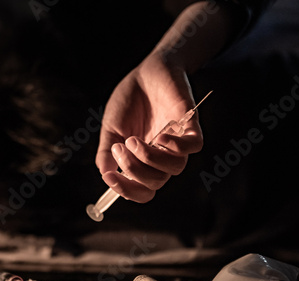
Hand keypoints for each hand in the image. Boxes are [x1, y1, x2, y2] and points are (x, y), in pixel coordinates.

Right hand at [95, 52, 202, 202]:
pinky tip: (160, 136)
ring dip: (150, 159)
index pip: (141, 190)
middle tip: (121, 147)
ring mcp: (177, 142)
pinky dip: (176, 146)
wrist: (146, 72)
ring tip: (134, 140)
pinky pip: (193, 147)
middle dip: (134, 170)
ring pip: (174, 169)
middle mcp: (162, 156)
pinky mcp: (190, 125)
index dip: (126, 190)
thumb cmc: (130, 100)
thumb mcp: (111, 128)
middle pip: (156, 183)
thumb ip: (107, 152)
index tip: (110, 177)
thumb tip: (105, 174)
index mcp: (143, 161)